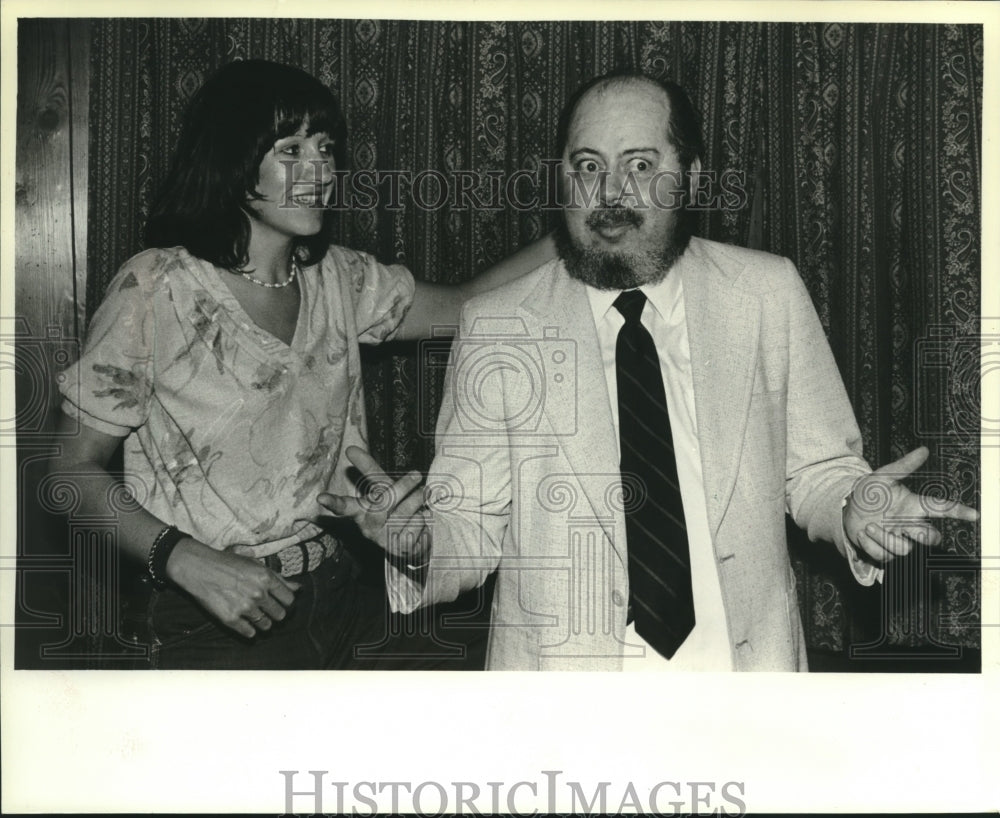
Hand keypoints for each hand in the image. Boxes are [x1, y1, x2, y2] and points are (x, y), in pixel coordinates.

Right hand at [165, 538, 300, 638]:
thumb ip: (278, 578)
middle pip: (280, 614)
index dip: (286, 602)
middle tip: (267, 610)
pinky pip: (249, 633)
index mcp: (266, 578)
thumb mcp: (256, 565)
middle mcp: (258, 593)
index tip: (280, 603)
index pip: (289, 599)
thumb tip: (298, 588)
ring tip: (255, 615)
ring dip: (264, 622)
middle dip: (276, 613)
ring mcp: (245, 607)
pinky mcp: (231, 619)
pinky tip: (245, 623)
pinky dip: (250, 630)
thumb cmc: (228, 564)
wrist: (199, 568)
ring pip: (266, 625)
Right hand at [317, 446, 430, 563]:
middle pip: (383, 502)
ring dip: (417, 500)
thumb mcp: (382, 487)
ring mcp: (384, 540)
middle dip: (402, 486)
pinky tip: (423, 518)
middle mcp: (369, 527)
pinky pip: (417, 525)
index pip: (344, 506)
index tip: (321, 498)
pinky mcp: (402, 548)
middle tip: (416, 474)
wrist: (414, 540)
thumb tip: (350, 448)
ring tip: (423, 495)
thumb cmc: (394, 509)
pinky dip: (425, 517)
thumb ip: (368, 469)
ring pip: (404, 513)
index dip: (333, 502)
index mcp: (360, 511)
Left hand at [843, 446, 978, 562]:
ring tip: (869, 526)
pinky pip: (885, 556)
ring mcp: (898, 539)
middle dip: (923, 535)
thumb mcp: (881, 477)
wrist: (846, 509)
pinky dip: (870, 544)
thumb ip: (903, 466)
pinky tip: (863, 533)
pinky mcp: (885, 553)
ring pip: (905, 549)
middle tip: (908, 528)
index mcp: (913, 506)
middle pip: (931, 537)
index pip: (940, 508)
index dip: (958, 511)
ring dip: (884, 537)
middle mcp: (909, 524)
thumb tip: (924, 450)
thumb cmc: (869, 494)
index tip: (973, 515)